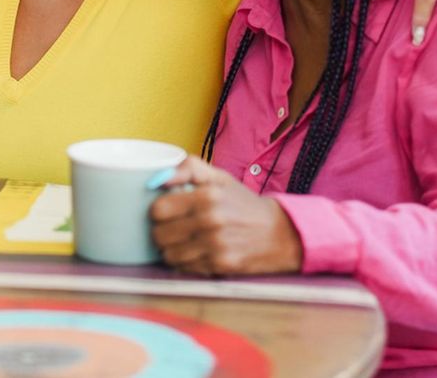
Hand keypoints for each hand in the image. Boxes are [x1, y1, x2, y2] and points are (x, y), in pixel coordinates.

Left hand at [149, 157, 302, 275]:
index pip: (158, 210)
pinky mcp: (220, 265)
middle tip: (174, 227)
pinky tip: (198, 251)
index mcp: (207, 195)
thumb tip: (157, 178)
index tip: (167, 210)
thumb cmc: (243, 203)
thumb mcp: (220, 177)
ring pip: (169, 254)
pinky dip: (187, 261)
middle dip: (162, 231)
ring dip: (172, 248)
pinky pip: (185, 267)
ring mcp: (215, 246)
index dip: (158, 210)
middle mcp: (210, 221)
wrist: (279, 233)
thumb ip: (188, 168)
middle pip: (159, 235)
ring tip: (185, 240)